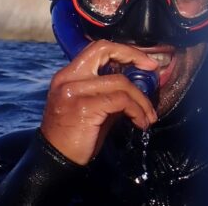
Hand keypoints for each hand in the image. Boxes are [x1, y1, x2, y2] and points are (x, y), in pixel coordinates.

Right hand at [40, 40, 158, 164]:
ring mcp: (74, 91)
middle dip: (133, 56)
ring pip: (120, 82)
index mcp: (68, 75)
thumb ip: (109, 93)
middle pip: (104, 50)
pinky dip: (136, 111)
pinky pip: (121, 101)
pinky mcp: (84, 107)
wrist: (55, 160)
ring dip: (141, 100)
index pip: (97, 48)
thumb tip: (137, 87)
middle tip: (152, 69)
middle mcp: (68, 78)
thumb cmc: (74, 136)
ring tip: (148, 116)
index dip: (123, 50)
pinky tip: (140, 122)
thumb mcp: (91, 108)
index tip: (144, 61)